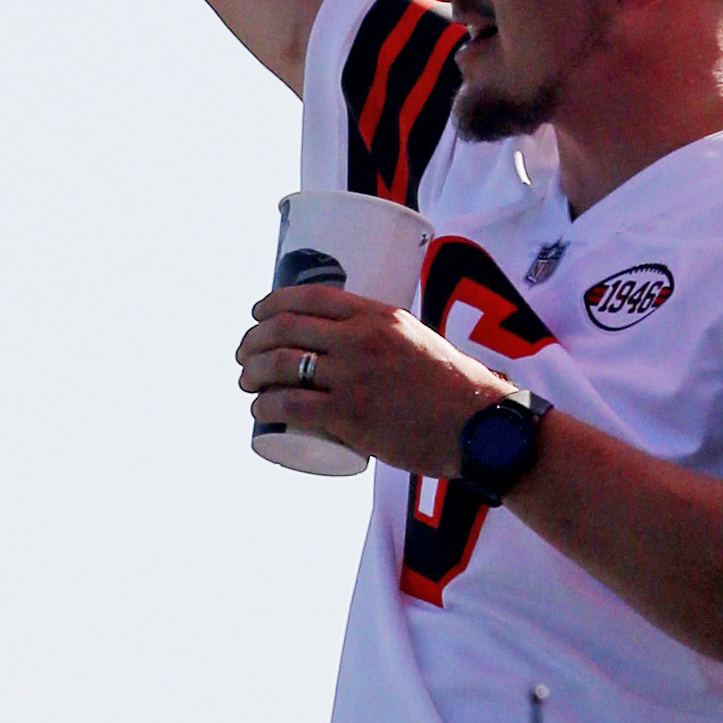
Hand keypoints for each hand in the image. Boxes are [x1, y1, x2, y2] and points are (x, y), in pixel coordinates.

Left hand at [239, 284, 518, 478]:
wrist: (477, 425)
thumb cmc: (453, 387)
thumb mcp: (417, 339)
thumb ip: (385, 337)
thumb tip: (352, 345)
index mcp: (378, 315)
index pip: (309, 297)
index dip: (272, 304)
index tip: (257, 315)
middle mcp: (361, 339)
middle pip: (286, 329)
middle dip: (254, 339)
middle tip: (245, 354)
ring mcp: (354, 377)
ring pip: (282, 365)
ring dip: (252, 372)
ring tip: (245, 381)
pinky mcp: (350, 416)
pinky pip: (291, 405)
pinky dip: (265, 405)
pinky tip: (258, 409)